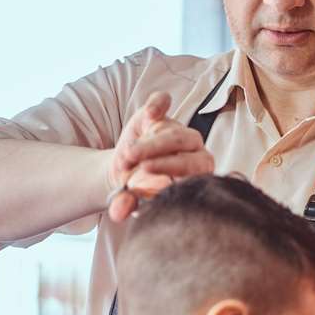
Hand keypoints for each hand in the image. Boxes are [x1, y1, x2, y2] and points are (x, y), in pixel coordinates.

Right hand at [107, 92, 214, 220]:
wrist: (127, 169)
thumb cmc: (138, 185)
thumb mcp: (132, 195)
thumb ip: (128, 203)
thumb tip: (118, 212)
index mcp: (196, 176)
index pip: (195, 175)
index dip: (176, 178)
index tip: (158, 184)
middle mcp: (194, 152)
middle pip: (187, 153)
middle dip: (162, 160)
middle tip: (138, 166)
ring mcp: (177, 130)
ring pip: (175, 134)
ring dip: (150, 145)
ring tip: (127, 156)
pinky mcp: (159, 113)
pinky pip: (163, 102)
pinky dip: (158, 104)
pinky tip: (150, 113)